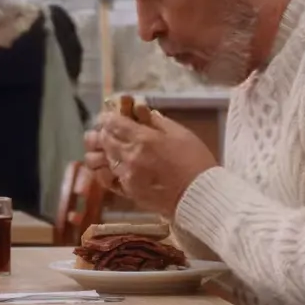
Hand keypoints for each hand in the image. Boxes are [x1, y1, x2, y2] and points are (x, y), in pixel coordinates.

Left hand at [88, 107, 218, 217]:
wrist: (200, 195)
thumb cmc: (195, 161)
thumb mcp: (180, 133)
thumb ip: (156, 120)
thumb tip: (139, 109)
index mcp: (144, 139)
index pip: (113, 123)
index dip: (108, 118)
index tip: (108, 116)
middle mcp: (130, 157)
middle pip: (105, 140)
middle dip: (104, 132)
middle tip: (109, 130)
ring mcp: (127, 176)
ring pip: (104, 158)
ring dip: (105, 150)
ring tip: (112, 147)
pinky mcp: (128, 192)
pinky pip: (108, 178)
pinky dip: (107, 169)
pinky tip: (114, 165)